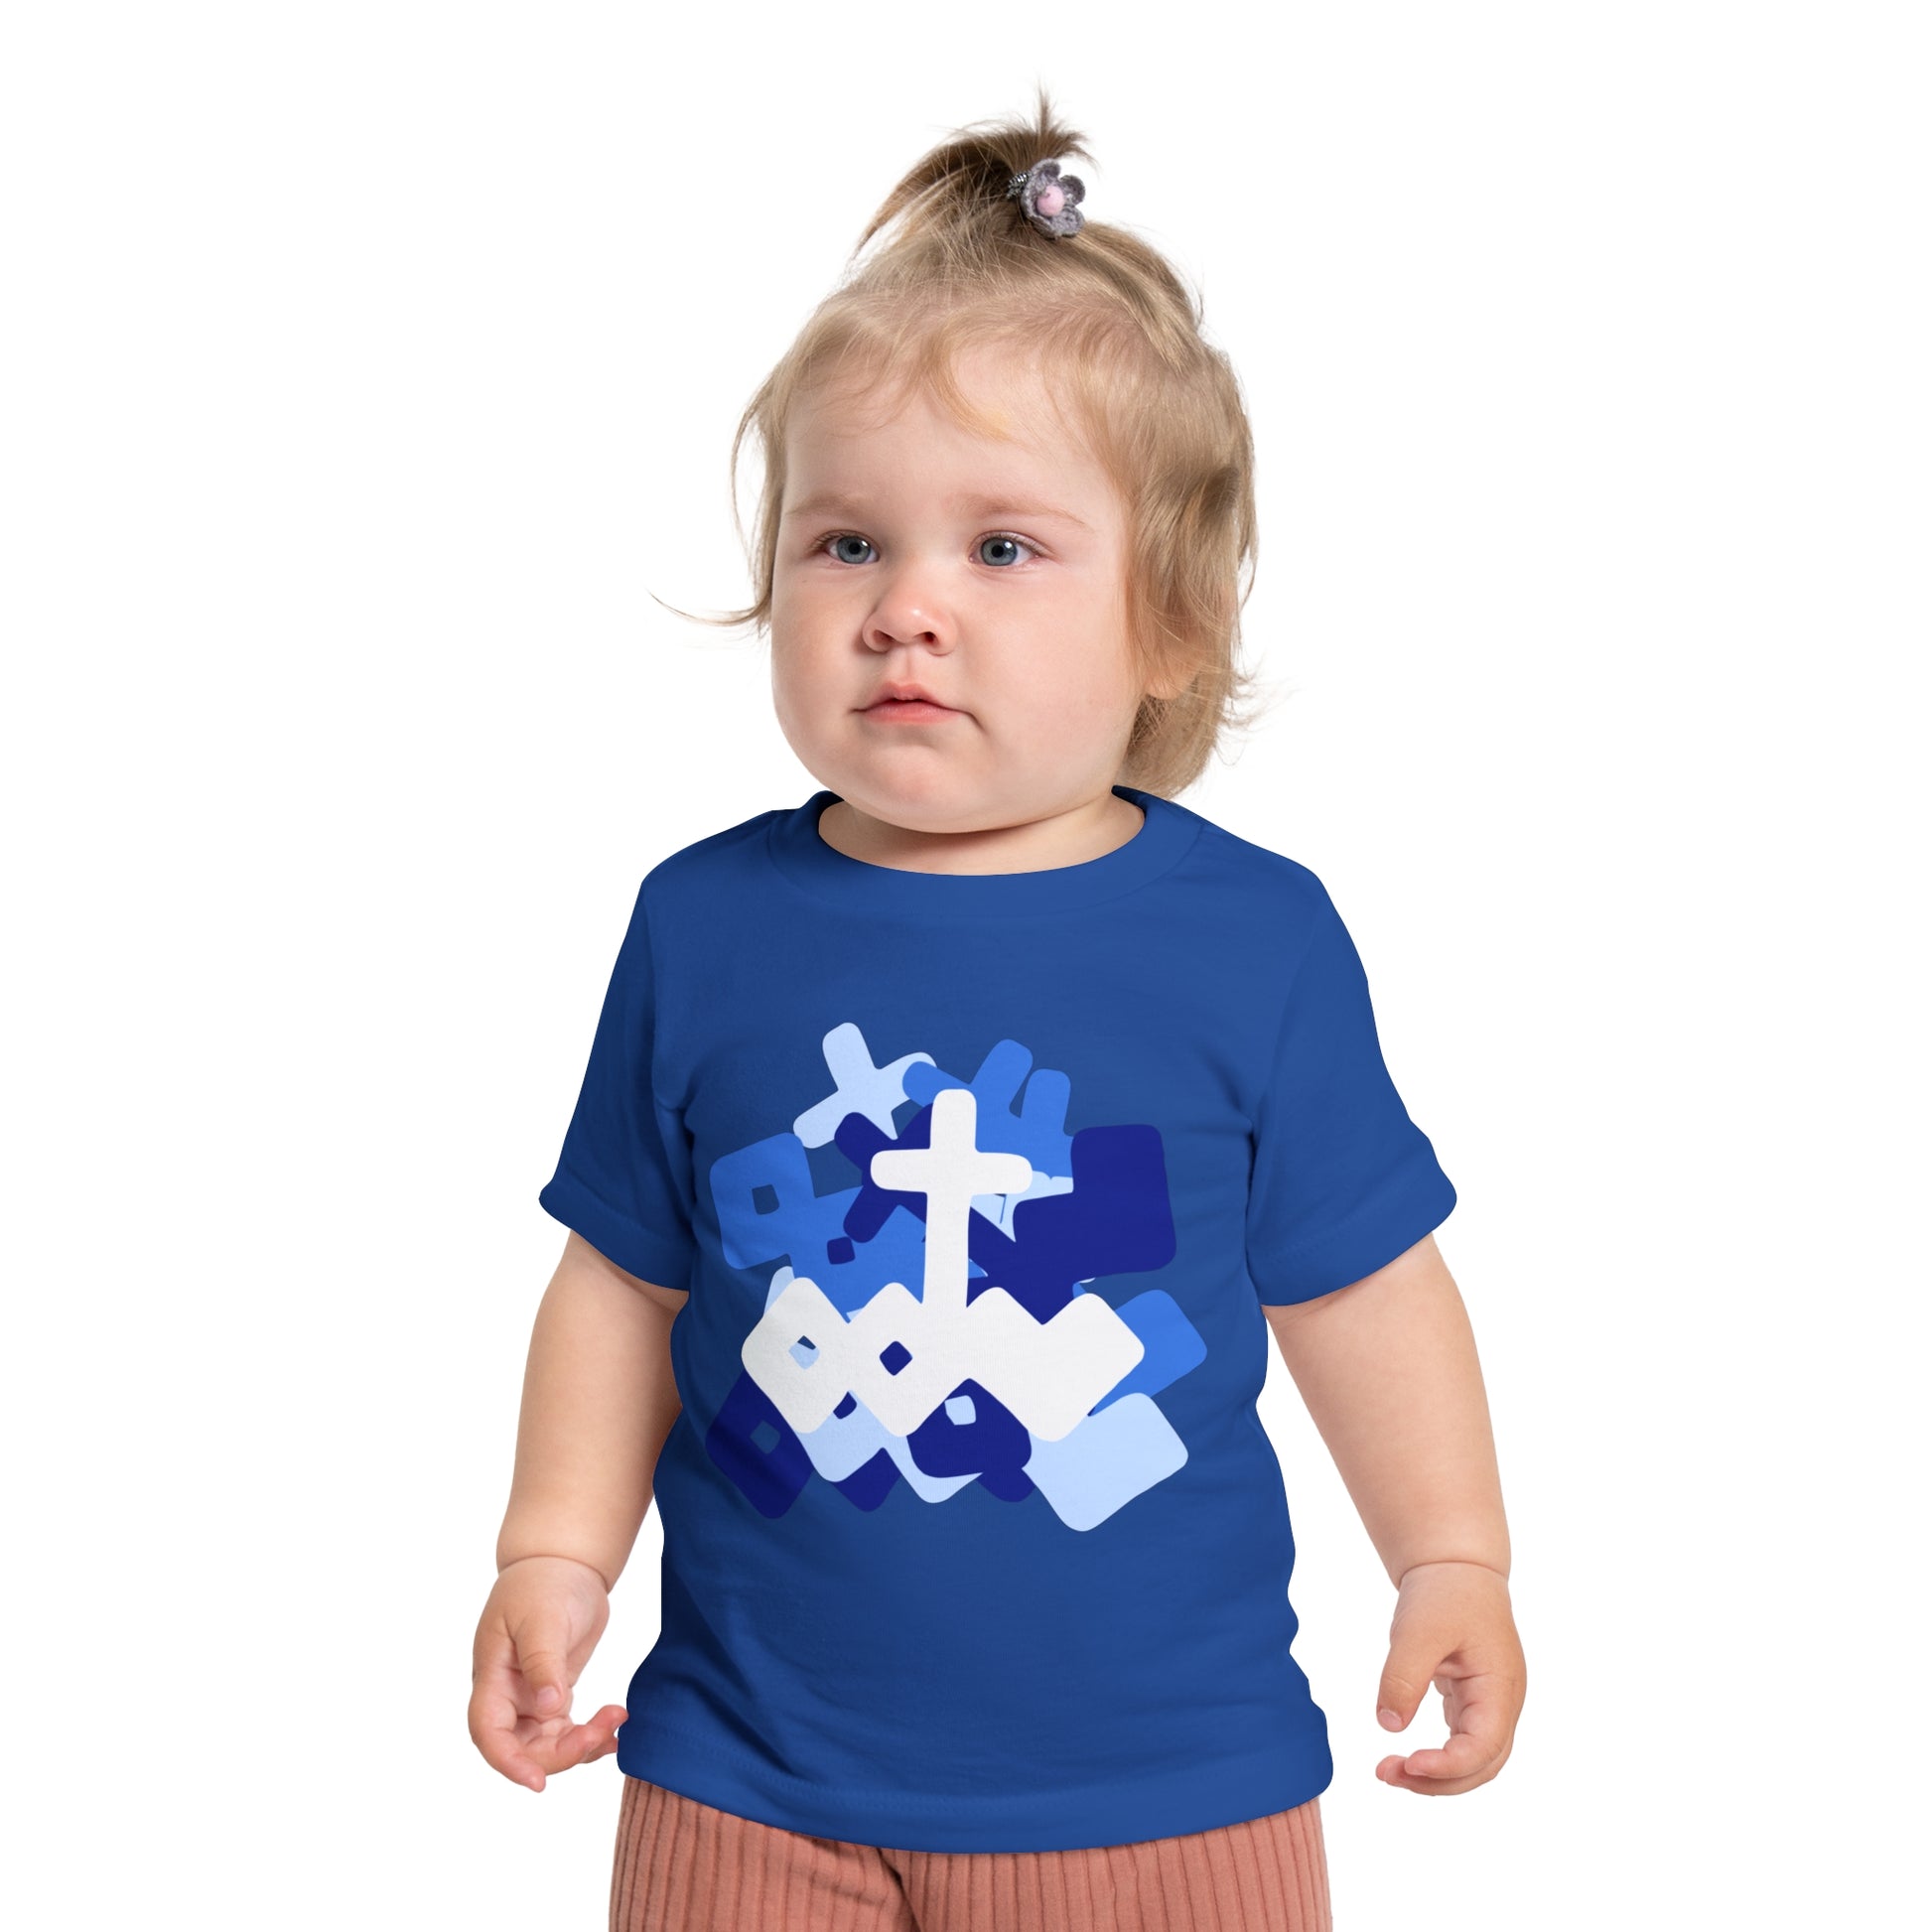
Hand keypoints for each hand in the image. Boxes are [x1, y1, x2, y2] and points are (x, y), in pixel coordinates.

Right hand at [469, 1554, 629, 1791]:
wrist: (563, 1563)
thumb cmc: (544, 1583)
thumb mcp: (543, 1618)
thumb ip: (544, 1663)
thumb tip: (549, 1708)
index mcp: (493, 1675)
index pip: (489, 1731)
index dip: (508, 1762)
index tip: (538, 1782)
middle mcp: (507, 1694)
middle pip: (521, 1747)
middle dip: (559, 1754)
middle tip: (599, 1734)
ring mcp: (530, 1697)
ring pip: (547, 1745)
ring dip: (580, 1745)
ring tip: (616, 1719)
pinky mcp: (554, 1694)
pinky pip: (566, 1730)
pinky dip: (590, 1735)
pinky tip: (615, 1725)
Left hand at [1373, 1560, 1524, 1793]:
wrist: (1456, 1567)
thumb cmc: (1444, 1593)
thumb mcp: (1417, 1630)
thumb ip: (1403, 1677)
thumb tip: (1388, 1726)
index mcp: (1500, 1688)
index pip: (1483, 1748)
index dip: (1447, 1766)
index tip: (1407, 1763)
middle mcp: (1502, 1704)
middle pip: (1482, 1766)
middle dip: (1438, 1782)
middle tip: (1387, 1774)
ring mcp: (1490, 1704)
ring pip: (1473, 1760)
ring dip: (1436, 1776)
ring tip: (1388, 1771)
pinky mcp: (1472, 1701)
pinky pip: (1461, 1743)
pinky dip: (1437, 1757)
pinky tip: (1406, 1757)